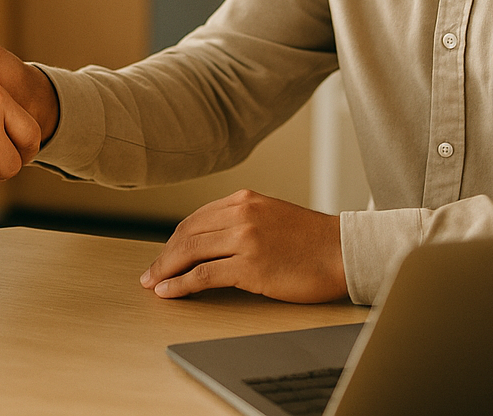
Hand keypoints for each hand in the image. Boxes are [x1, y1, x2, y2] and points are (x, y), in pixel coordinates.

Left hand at [140, 190, 346, 302]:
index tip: (165, 255)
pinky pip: (203, 276)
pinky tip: (169, 292)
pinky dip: (180, 285)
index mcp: (244, 200)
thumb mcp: (271, 215)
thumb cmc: (311, 239)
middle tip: (150, 273)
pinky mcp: (250, 267)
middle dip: (164, 256)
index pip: (195, 219)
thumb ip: (242, 221)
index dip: (174, 240)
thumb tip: (210, 241)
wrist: (342, 251)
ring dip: (165, 271)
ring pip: (190, 253)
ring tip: (152, 284)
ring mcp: (245, 239)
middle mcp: (241, 214)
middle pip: (187, 235)